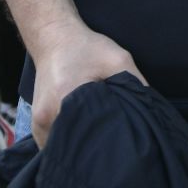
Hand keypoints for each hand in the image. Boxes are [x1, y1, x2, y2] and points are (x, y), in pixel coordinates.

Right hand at [30, 20, 144, 144]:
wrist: (54, 38)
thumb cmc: (87, 48)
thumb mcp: (118, 60)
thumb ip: (135, 85)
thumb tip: (150, 113)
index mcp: (66, 96)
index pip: (91, 134)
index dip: (108, 141)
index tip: (121, 144)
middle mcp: (47, 114)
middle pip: (75, 146)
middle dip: (94, 149)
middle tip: (113, 145)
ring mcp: (38, 122)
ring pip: (62, 148)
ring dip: (80, 148)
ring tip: (98, 143)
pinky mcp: (37, 123)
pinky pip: (52, 144)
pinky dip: (67, 144)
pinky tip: (82, 140)